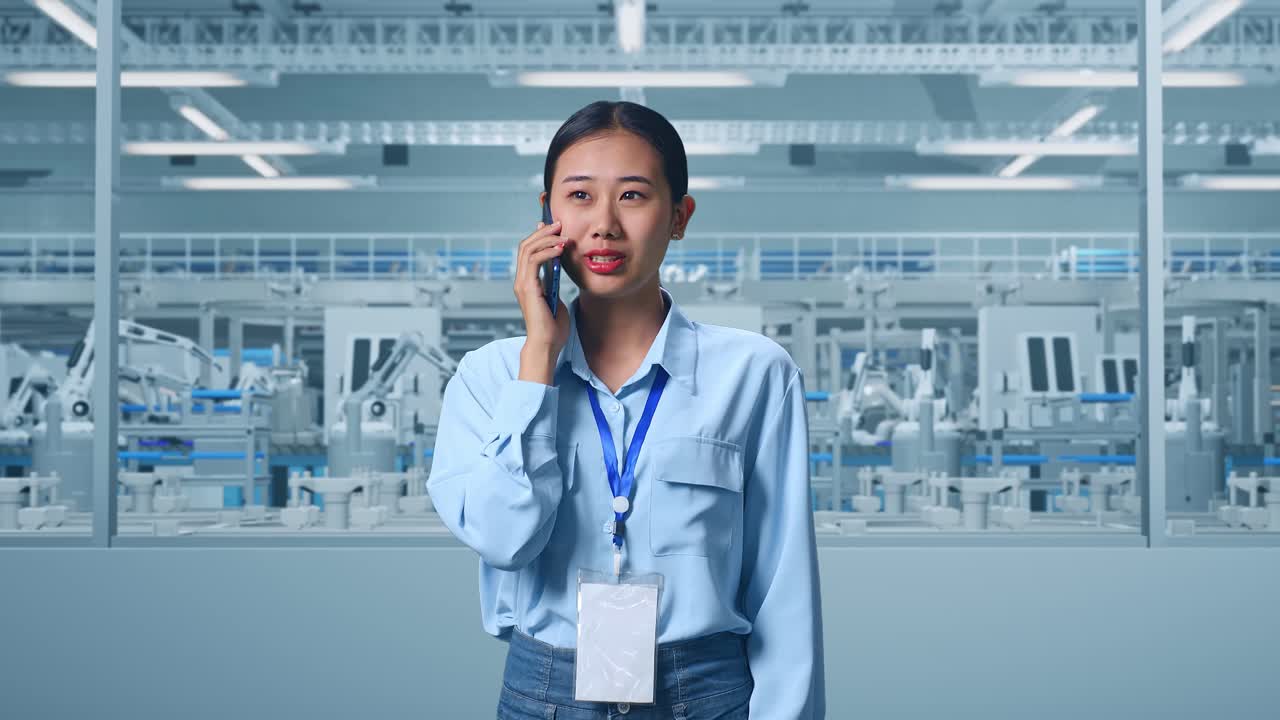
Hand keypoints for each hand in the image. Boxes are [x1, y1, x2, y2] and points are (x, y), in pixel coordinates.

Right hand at [515, 220, 572, 383]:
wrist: (547, 345)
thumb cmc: (553, 327)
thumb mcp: (556, 299)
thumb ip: (554, 284)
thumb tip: (560, 271)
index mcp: (527, 282)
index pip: (528, 251)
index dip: (539, 236)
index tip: (553, 226)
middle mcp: (521, 280)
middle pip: (526, 245)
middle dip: (543, 232)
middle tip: (559, 224)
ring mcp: (523, 284)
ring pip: (528, 249)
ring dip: (546, 238)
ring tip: (562, 233)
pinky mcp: (528, 288)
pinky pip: (534, 261)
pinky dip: (547, 251)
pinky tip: (560, 249)